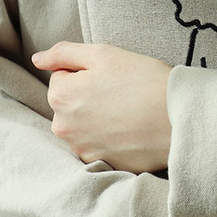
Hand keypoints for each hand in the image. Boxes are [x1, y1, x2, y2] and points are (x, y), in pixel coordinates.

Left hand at [32, 41, 171, 168]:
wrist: (178, 119)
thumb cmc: (143, 80)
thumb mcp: (103, 53)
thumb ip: (64, 53)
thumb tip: (38, 59)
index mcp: (60, 96)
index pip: (62, 76)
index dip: (86, 72)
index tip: (110, 76)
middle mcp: (63, 127)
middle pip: (68, 103)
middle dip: (86, 96)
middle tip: (119, 93)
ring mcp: (81, 149)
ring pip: (81, 124)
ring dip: (96, 117)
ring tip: (126, 111)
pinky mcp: (100, 163)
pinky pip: (96, 143)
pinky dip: (107, 136)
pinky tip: (128, 129)